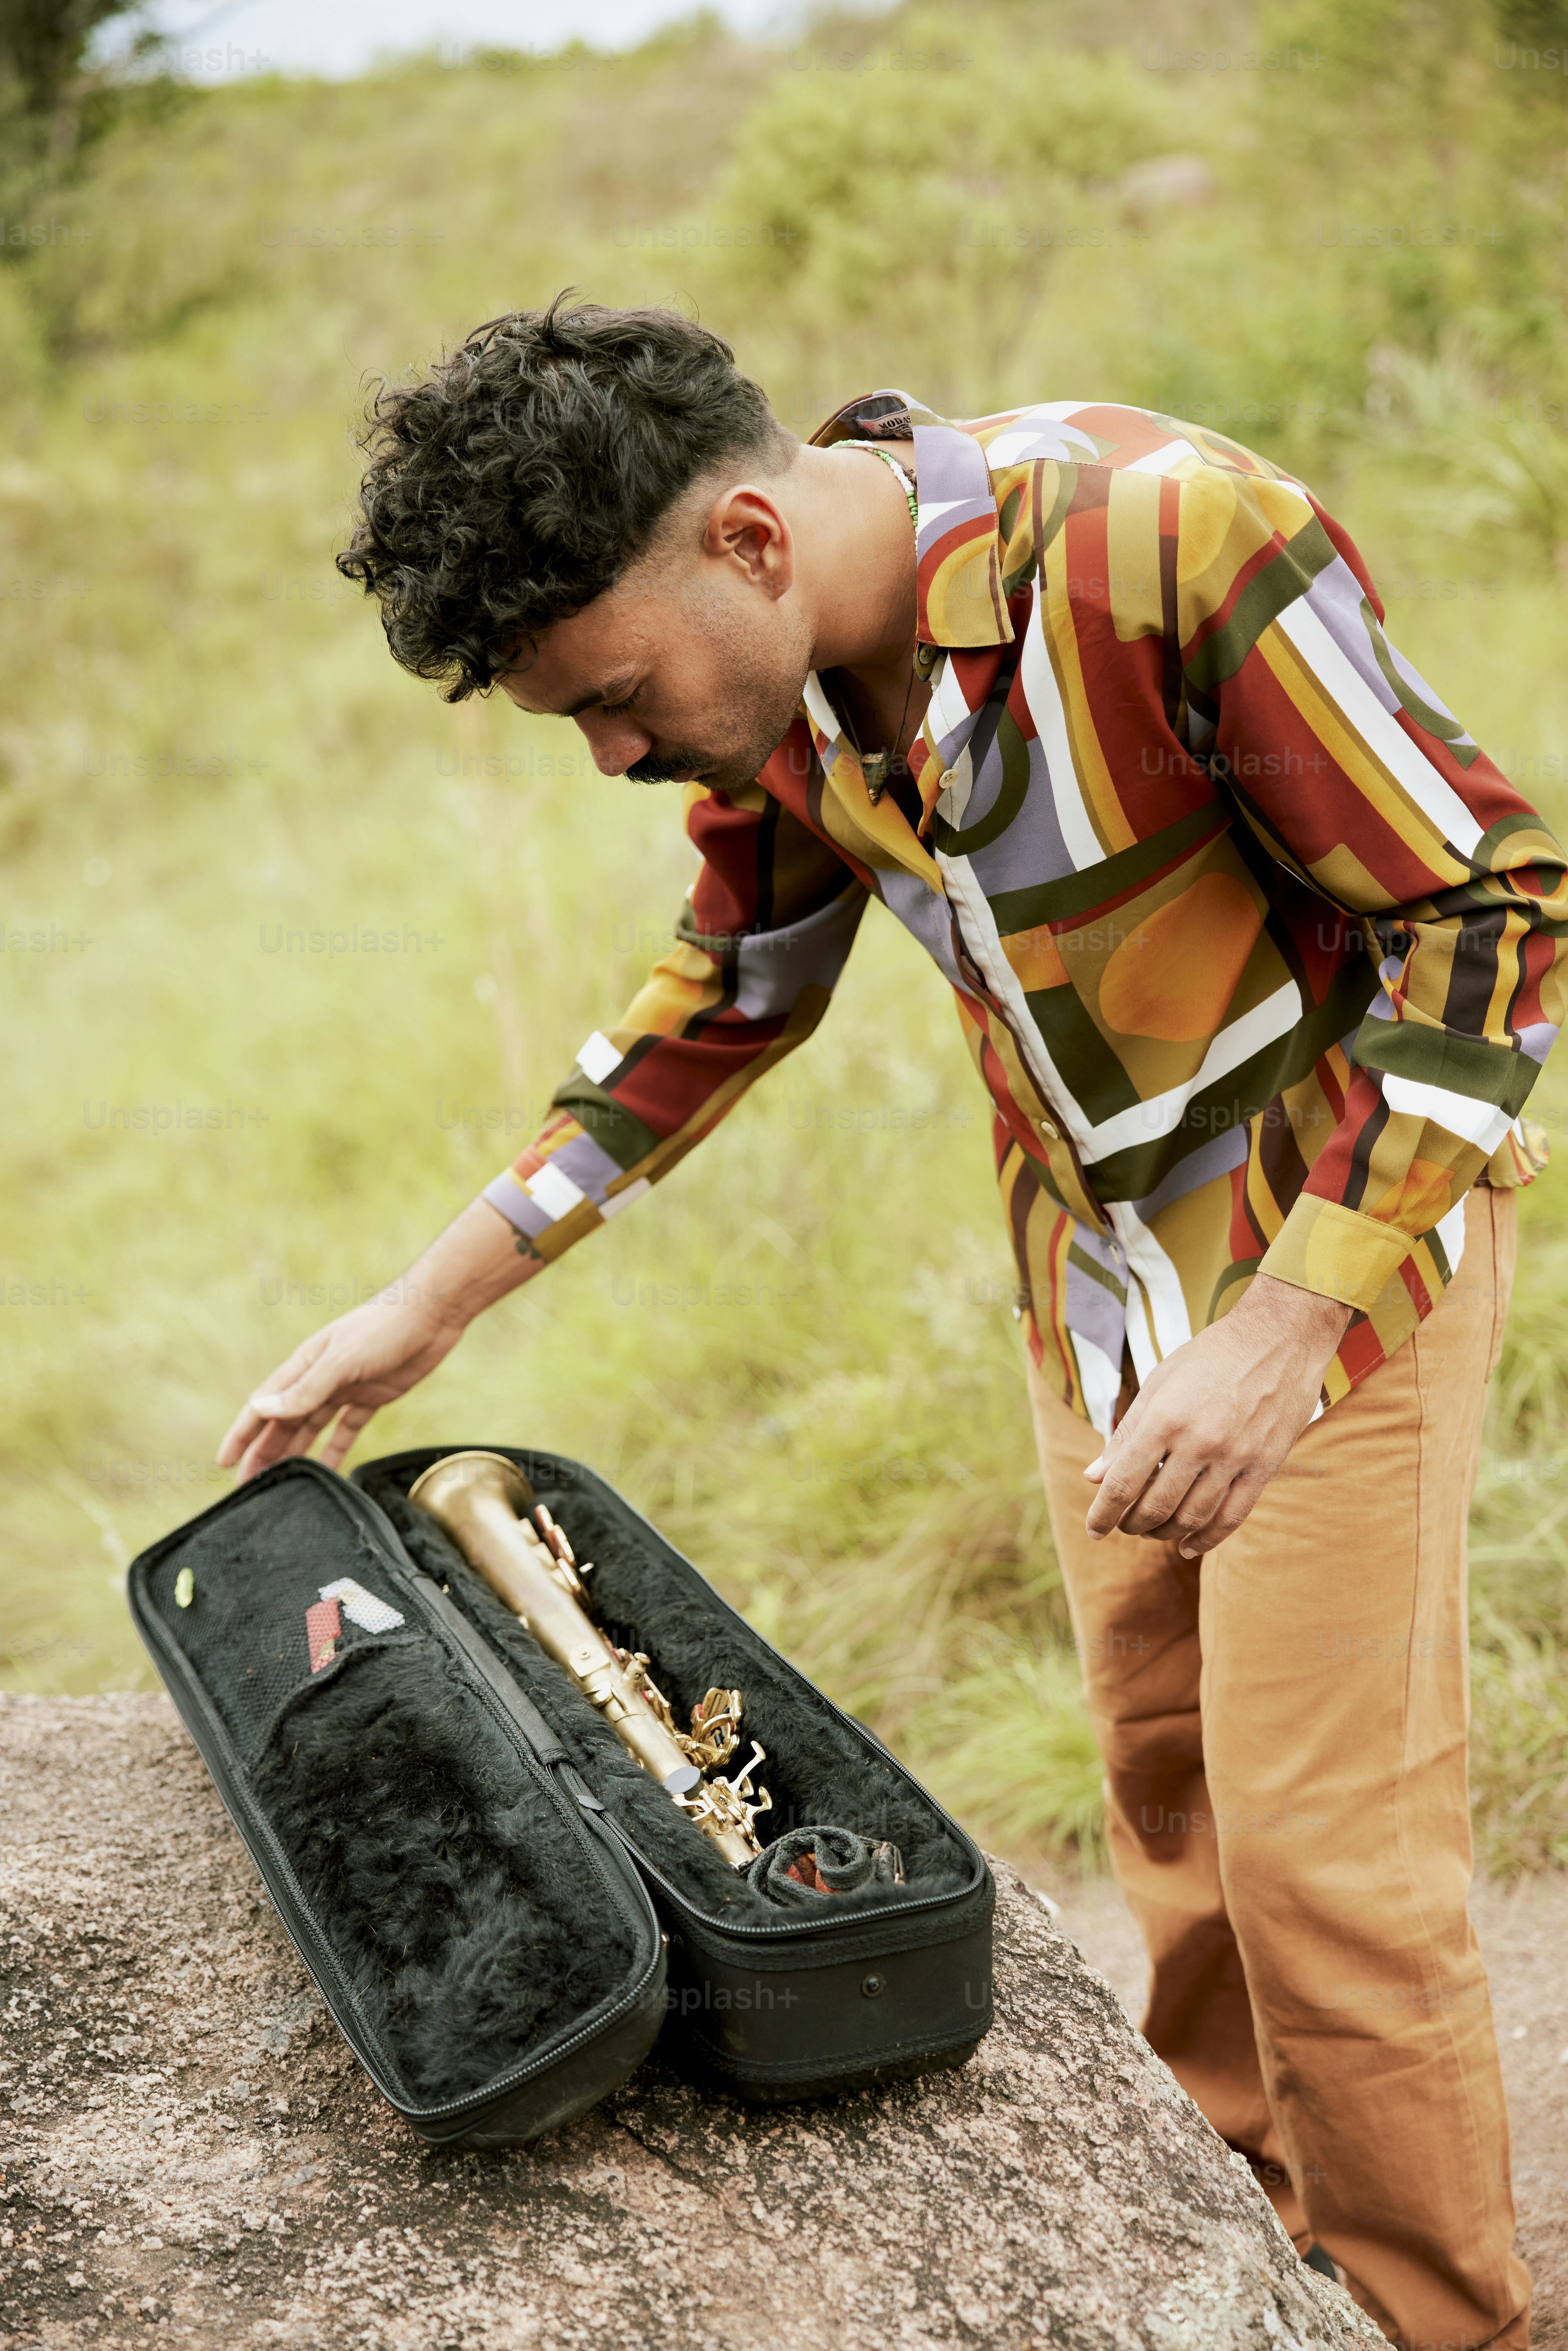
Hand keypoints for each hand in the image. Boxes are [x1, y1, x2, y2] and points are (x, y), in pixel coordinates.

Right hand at [218, 1199, 536, 1482]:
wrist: (432, 1314)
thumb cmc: (383, 1328)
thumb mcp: (341, 1360)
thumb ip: (305, 1389)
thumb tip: (261, 1409)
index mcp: (303, 1365)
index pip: (263, 1405)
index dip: (242, 1434)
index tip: (224, 1463)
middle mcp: (318, 1378)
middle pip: (283, 1422)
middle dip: (264, 1453)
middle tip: (249, 1488)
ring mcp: (344, 1389)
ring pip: (310, 1428)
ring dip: (293, 1454)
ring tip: (280, 1485)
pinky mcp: (371, 1398)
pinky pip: (345, 1430)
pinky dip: (334, 1451)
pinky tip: (325, 1473)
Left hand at [1083, 1276, 1352, 1557]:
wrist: (1280, 1337)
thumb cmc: (1211, 1357)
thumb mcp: (1159, 1383)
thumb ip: (1126, 1433)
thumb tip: (1093, 1477)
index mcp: (1164, 1418)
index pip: (1123, 1483)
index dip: (1103, 1513)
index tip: (1094, 1529)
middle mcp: (1198, 1441)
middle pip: (1155, 1507)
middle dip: (1132, 1525)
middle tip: (1125, 1526)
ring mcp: (1235, 1456)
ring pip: (1192, 1517)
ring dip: (1166, 1533)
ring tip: (1154, 1531)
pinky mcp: (1264, 1465)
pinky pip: (1232, 1516)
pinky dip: (1207, 1538)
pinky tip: (1189, 1546)